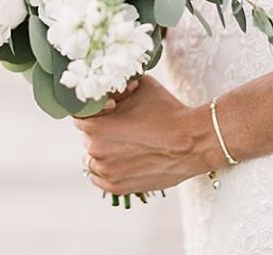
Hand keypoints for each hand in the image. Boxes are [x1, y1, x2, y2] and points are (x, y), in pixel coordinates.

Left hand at [72, 75, 218, 194]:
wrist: (193, 141)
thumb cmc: (167, 110)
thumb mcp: (139, 85)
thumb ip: (116, 86)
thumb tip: (105, 87)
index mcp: (96, 125)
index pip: (79, 114)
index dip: (93, 108)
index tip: (108, 106)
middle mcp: (95, 150)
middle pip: (86, 134)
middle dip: (100, 126)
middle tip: (120, 122)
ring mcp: (106, 171)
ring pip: (91, 156)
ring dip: (102, 148)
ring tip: (125, 141)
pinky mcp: (117, 187)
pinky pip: (98, 177)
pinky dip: (106, 167)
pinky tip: (122, 157)